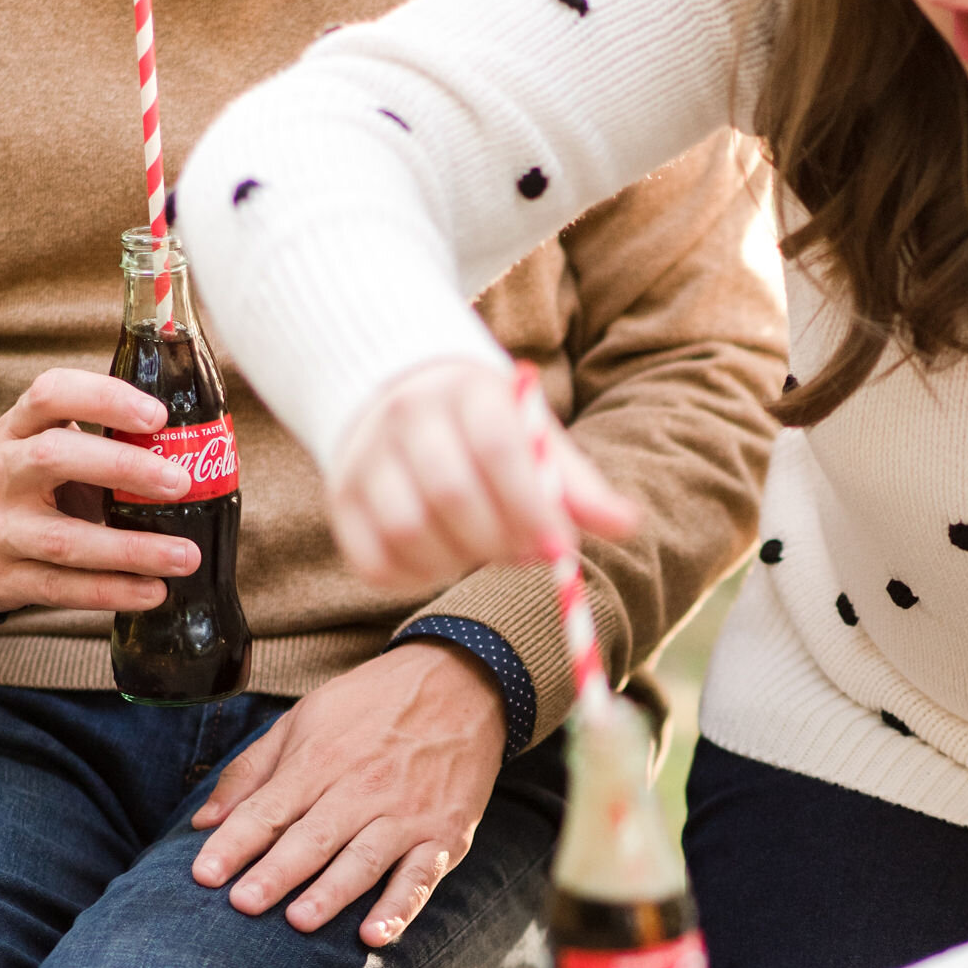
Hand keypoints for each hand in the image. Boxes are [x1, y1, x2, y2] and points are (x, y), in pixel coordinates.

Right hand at [0, 369, 200, 614]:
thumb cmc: (28, 486)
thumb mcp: (44, 447)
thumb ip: (100, 440)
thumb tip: (195, 443)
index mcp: (14, 428)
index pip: (50, 394)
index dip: (104, 398)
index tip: (157, 415)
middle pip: (56, 457)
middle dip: (124, 467)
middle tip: (181, 483)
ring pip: (66, 539)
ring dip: (133, 549)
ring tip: (186, 556)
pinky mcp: (2, 579)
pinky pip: (64, 589)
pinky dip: (114, 591)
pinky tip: (154, 591)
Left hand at [191, 642, 507, 940]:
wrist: (462, 681)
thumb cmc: (372, 706)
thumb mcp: (304, 719)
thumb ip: (251, 771)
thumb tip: (204, 822)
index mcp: (320, 759)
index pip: (268, 809)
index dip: (234, 842)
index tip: (203, 875)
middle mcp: (362, 787)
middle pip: (312, 836)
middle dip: (277, 871)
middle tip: (242, 904)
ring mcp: (405, 813)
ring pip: (363, 858)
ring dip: (332, 891)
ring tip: (299, 921)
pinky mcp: (444, 835)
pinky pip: (419, 877)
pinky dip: (399, 907)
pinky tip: (374, 934)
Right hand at [327, 359, 637, 594]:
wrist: (402, 400)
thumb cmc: (488, 429)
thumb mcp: (535, 439)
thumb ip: (578, 485)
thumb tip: (626, 525)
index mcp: (466, 391)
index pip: (498, 450)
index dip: (532, 508)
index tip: (560, 550)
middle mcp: (406, 417)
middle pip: (451, 494)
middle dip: (498, 540)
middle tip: (525, 555)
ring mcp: (365, 459)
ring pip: (407, 530)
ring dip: (456, 560)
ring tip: (482, 551)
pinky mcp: (340, 501)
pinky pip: (372, 560)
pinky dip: (414, 576)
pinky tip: (442, 561)